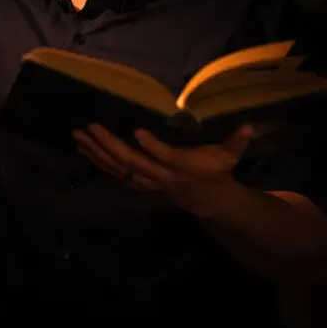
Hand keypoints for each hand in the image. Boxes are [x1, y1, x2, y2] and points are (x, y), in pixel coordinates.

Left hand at [72, 122, 265, 215]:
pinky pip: (113, 172)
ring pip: (116, 167)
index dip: (151, 147)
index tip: (137, 131)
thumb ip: (237, 142)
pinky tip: (83, 147)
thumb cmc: (216, 171)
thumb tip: (249, 126)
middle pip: (131, 162)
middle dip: (109, 144)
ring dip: (95, 152)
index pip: (164, 157)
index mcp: (180, 166)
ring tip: (77, 135)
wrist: (208, 201)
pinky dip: (97, 160)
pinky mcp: (138, 182)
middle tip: (91, 126)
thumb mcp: (229, 157)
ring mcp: (145, 181)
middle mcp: (159, 175)